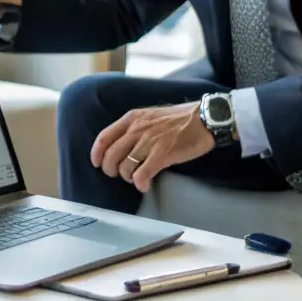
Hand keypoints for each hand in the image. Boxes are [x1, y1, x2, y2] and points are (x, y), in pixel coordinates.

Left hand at [90, 102, 214, 192]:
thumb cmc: (179, 119)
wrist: (204, 119)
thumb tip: (121, 146)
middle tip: (118, 175)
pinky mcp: (163, 153)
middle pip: (111, 155)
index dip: (97, 153)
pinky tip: (144, 185)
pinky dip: (141, 183)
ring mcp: (150, 141)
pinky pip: (142, 173)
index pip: (104, 137)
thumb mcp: (150, 115)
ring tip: (136, 178)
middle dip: (111, 170)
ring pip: (126, 166)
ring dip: (128, 177)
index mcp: (132, 118)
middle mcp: (137, 128)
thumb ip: (135, 128)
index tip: (97, 163)